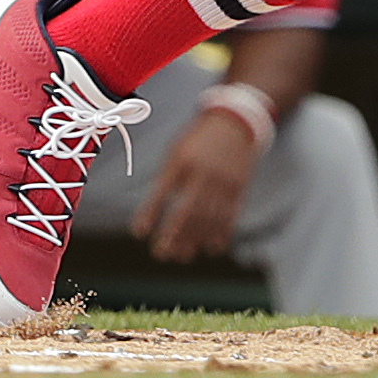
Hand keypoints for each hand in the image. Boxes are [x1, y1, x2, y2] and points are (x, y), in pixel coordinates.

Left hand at [131, 103, 258, 261]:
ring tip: (182, 256)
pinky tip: (212, 248)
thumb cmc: (197, 140)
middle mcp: (203, 171)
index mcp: (183, 160)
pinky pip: (230, 214)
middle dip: (173, 234)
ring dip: (195, 239)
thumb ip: (166, 178)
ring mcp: (223, 180)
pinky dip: (221, 233)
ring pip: (208, 217)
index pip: (162, 189)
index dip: (150, 211)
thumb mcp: (177, 151)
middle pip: (187, 210)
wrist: (235, 121)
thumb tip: (153, 213)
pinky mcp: (239, 186)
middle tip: (161, 254)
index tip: (139, 232)